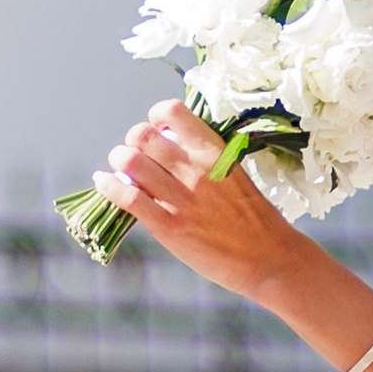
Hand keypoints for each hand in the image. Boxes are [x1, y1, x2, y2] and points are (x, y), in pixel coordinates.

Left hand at [98, 102, 303, 299]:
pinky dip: (109, 186)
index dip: (156, 117)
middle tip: (136, 153)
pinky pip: (128, 197)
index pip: (172, 112)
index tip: (157, 128)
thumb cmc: (255, 218)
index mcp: (215, 152)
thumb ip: (205, 158)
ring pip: (130, 161)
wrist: (269, 259)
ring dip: (119, 161)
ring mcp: (181, 198)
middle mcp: (195, 169)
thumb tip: (170, 146)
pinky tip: (104, 183)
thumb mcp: (235, 174)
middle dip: (133, 141)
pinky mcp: (169, 226)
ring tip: (121, 169)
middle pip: (143, 135)